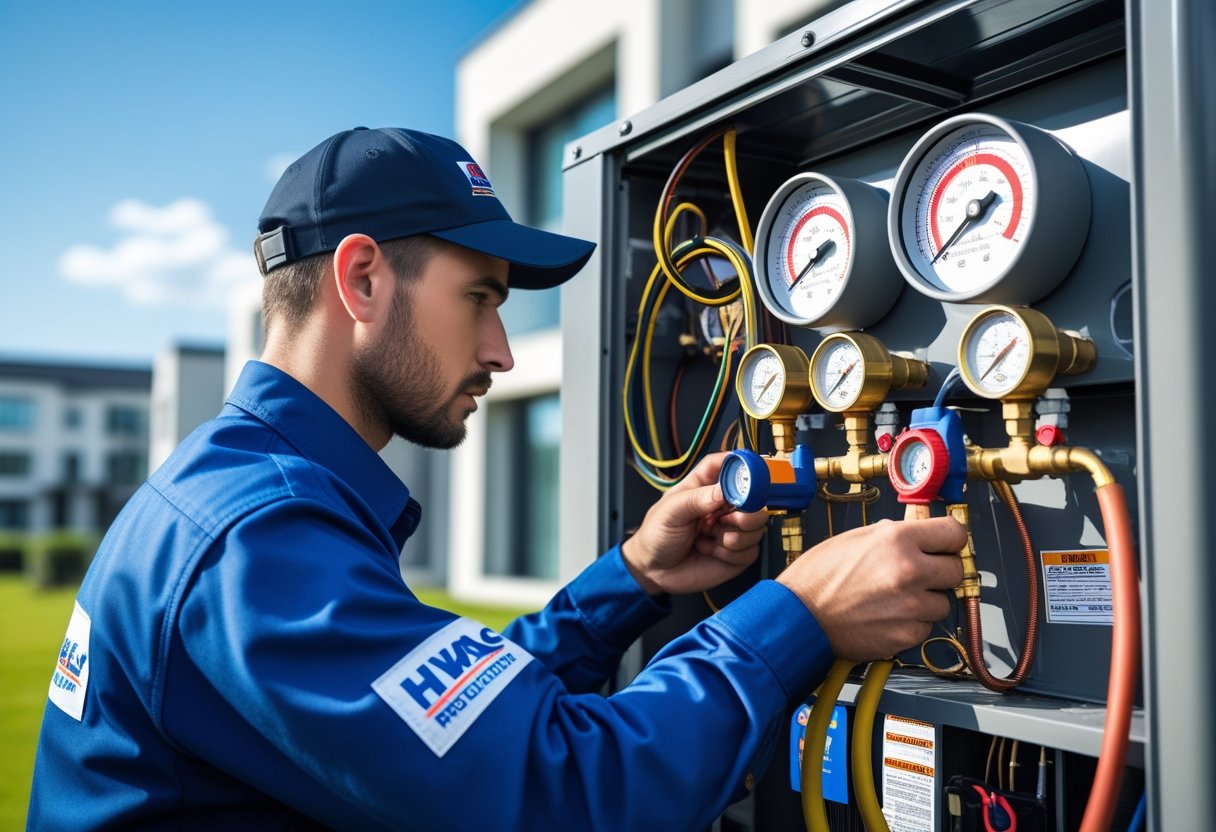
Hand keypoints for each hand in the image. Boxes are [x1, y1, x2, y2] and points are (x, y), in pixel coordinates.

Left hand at [621, 453, 768, 595]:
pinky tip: (712, 552)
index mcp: (704, 487)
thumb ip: (696, 499)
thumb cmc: (657, 535)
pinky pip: (752, 550)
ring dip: (734, 536)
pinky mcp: (738, 552)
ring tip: (710, 537)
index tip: (746, 473)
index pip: (726, 465)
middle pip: (753, 496)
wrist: (655, 571)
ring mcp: (732, 528)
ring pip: (758, 524)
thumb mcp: (670, 512)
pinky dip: (732, 554)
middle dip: (744, 510)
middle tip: (723, 519)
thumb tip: (724, 491)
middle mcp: (722, 505)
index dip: (739, 464)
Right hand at [777, 518, 965, 661]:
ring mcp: (910, 606)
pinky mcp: (906, 635)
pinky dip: (911, 623)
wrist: (799, 617)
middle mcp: (909, 571)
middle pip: (956, 570)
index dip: (950, 540)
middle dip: (940, 572)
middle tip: (918, 574)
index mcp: (897, 540)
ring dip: (925, 600)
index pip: (955, 534)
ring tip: (894, 598)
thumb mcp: (854, 538)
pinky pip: (925, 627)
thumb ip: (892, 534)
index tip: (946, 546)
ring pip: (942, 602)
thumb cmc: (818, 576)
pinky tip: (886, 616)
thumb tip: (918, 530)